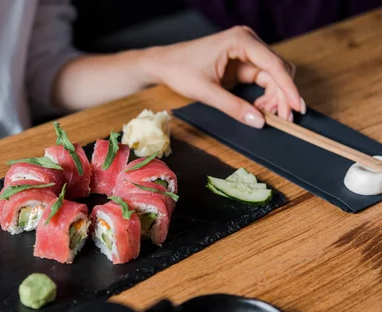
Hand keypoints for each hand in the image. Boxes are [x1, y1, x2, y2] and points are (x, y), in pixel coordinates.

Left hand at [143, 26, 303, 127]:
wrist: (164, 64)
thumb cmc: (180, 71)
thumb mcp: (206, 92)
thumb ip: (233, 107)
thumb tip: (259, 121)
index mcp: (240, 40)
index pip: (274, 65)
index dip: (288, 88)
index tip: (297, 107)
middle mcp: (248, 41)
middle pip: (278, 70)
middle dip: (282, 95)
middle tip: (282, 120)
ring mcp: (246, 51)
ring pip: (272, 76)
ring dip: (274, 97)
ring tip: (266, 115)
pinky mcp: (242, 62)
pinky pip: (262, 79)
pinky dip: (264, 95)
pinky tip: (258, 108)